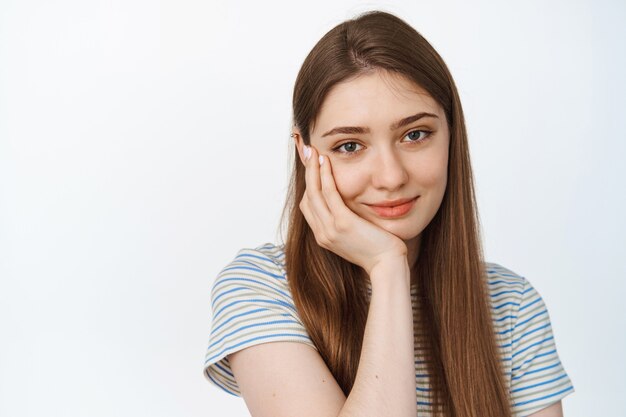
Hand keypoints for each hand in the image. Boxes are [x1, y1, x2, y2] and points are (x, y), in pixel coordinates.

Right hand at [298, 145, 407, 275]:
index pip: (308, 206)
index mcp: (324, 236)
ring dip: (313, 170)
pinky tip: (326, 162)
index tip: (312, 167)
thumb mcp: (357, 235)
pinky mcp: (342, 223)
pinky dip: (325, 176)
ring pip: (314, 193)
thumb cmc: (379, 250)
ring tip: (314, 152)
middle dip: (307, 173)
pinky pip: (329, 194)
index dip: (309, 185)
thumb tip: (350, 206)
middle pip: (307, 197)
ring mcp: (330, 229)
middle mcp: (322, 233)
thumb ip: (348, 222)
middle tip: (308, 153)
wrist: (387, 265)